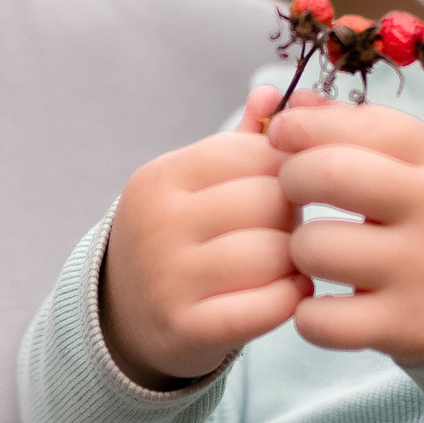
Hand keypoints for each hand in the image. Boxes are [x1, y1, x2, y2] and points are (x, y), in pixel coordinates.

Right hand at [103, 96, 309, 387]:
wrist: (126, 320)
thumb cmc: (180, 242)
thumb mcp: (195, 186)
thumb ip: (239, 142)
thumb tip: (275, 94)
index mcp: (162, 177)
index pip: (256, 152)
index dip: (287, 171)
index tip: (284, 191)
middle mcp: (158, 223)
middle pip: (271, 202)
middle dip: (293, 216)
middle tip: (287, 230)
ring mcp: (168, 278)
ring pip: (275, 254)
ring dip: (296, 260)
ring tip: (288, 263)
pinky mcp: (187, 328)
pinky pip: (268, 306)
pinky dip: (291, 298)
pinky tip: (290, 293)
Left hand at [263, 102, 423, 369]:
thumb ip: (359, 128)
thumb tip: (291, 104)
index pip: (355, 124)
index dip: (301, 128)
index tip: (282, 139)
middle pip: (327, 174)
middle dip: (290, 181)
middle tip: (292, 195)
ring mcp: (420, 269)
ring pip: (314, 248)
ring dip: (298, 252)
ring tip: (317, 255)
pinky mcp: (405, 325)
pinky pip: (322, 320)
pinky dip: (309, 316)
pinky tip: (325, 305)